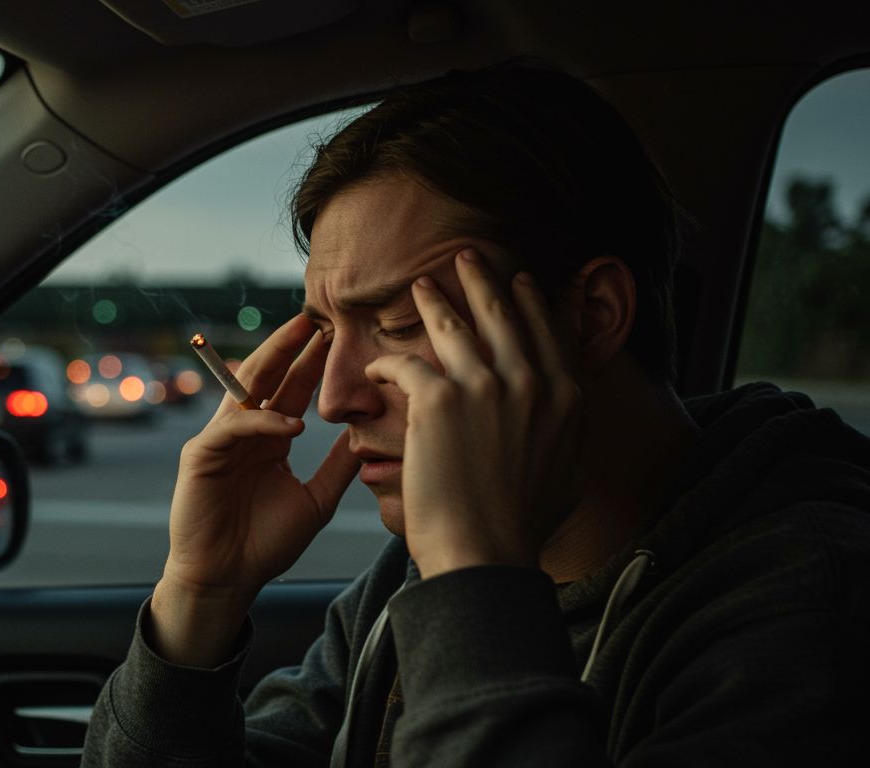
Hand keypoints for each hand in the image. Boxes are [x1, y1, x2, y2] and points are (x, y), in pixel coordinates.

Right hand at [150, 314, 358, 665]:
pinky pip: (234, 428)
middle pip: (266, 378)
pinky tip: (291, 425)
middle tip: (316, 319)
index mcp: (268, 439)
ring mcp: (219, 441)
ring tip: (301, 338)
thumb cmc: (265, 545)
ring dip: (273, 362)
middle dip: (290, 347)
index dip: (311, 363)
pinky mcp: (200, 456)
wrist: (227, 579)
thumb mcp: (315, 500)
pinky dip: (262, 424)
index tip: (338, 337)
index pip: (290, 389)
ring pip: (245, 390)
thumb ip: (336, 467)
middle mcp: (243, 433)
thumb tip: (366, 437)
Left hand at [364, 249, 581, 577]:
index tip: (521, 282)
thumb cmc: (521, 528)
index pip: (548, 333)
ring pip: (455, 325)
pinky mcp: (439, 398)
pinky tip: (375, 362)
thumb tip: (568, 427)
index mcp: (564, 399)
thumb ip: (565, 440)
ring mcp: (486, 386)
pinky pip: (406, 362)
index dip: (532, 303)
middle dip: (484, 280)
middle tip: (468, 257)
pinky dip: (386, 361)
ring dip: (434, 301)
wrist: (486, 552)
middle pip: (505, 314)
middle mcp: (530, 383)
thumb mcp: (566, 476)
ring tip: (420, 285)